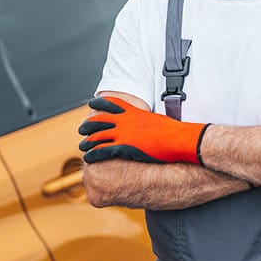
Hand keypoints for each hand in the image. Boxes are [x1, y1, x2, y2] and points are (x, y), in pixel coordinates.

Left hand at [79, 96, 208, 164]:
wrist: (178, 139)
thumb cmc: (173, 131)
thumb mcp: (158, 120)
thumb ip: (148, 121)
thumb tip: (149, 124)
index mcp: (134, 112)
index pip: (112, 104)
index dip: (99, 103)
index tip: (91, 103)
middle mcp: (126, 121)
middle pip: (100, 120)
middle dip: (88, 124)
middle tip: (81, 129)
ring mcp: (124, 134)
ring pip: (97, 136)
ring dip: (87, 141)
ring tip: (82, 146)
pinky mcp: (124, 147)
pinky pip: (102, 150)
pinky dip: (93, 154)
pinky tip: (88, 157)